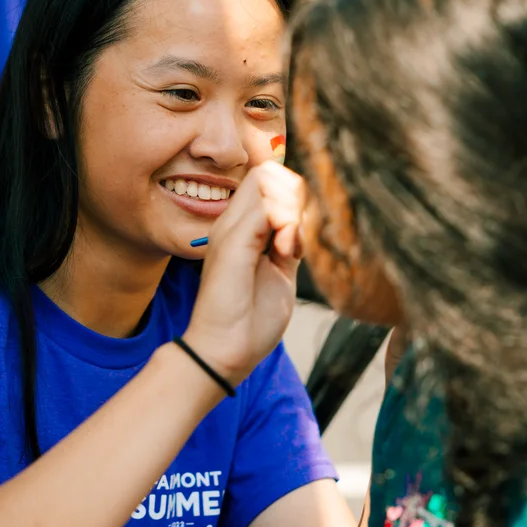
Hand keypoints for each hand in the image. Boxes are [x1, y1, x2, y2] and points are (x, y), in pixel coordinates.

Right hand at [183, 161, 305, 386]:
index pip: (264, 182)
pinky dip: (286, 222)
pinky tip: (287, 249)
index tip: (298, 232)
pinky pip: (265, 208)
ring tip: (291, 246)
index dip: (290, 195)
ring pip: (267, 183)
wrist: (227, 351)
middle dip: (294, 198)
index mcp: (239, 230)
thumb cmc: (252, 320)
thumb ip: (288, 245)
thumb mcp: (280, 274)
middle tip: (297, 237)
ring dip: (292, 210)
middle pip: (266, 175)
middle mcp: (231, 223)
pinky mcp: (233, 242)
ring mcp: (230, 230)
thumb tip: (299, 224)